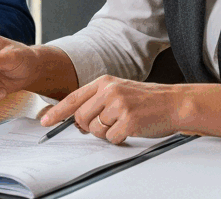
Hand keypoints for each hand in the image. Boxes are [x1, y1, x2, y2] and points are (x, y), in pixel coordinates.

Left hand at [40, 76, 195, 144]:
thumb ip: (97, 100)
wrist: (174, 102)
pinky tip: (131, 129)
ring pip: (94, 130)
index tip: (45, 121)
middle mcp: (109, 91)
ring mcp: (118, 105)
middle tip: (107, 125)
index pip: (73, 98)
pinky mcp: (128, 121)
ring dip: (106, 133)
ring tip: (122, 124)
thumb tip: (76, 120)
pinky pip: (111, 138)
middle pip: (81, 118)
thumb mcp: (119, 91)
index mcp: (104, 82)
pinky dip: (119, 139)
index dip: (57, 112)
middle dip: (89, 127)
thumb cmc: (147, 100)